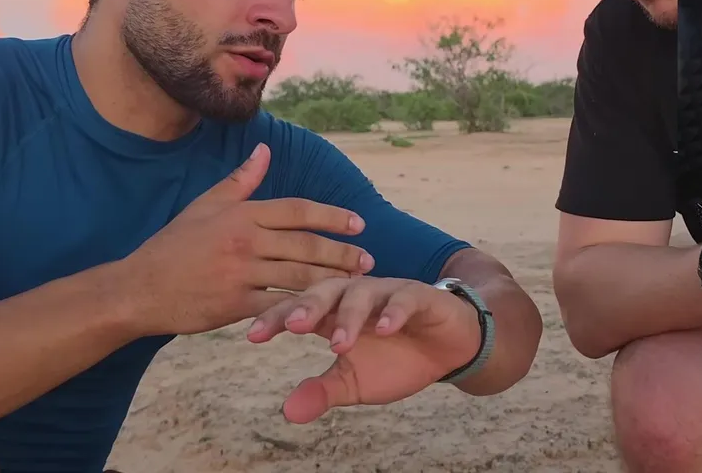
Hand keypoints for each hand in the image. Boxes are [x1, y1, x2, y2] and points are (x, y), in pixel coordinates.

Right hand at [117, 143, 374, 336]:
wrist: (138, 288)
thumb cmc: (173, 245)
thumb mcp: (205, 206)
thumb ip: (240, 180)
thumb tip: (265, 150)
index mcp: (241, 214)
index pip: (298, 210)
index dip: (332, 216)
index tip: (359, 224)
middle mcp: (244, 241)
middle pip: (306, 245)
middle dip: (342, 253)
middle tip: (368, 260)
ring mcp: (240, 273)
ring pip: (298, 276)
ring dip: (332, 281)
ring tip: (356, 285)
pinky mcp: (234, 305)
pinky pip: (277, 307)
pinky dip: (302, 310)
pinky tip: (325, 314)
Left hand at [246, 276, 482, 423]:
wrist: (448, 349)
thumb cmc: (397, 359)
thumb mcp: (356, 383)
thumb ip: (323, 392)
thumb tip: (288, 412)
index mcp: (334, 312)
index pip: (299, 309)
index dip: (276, 319)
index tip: (252, 337)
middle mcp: (356, 295)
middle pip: (325, 290)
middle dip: (306, 306)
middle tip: (290, 326)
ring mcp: (388, 292)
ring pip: (362, 293)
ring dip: (349, 317)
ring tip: (339, 343)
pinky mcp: (420, 296)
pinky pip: (404, 298)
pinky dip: (393, 312)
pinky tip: (384, 328)